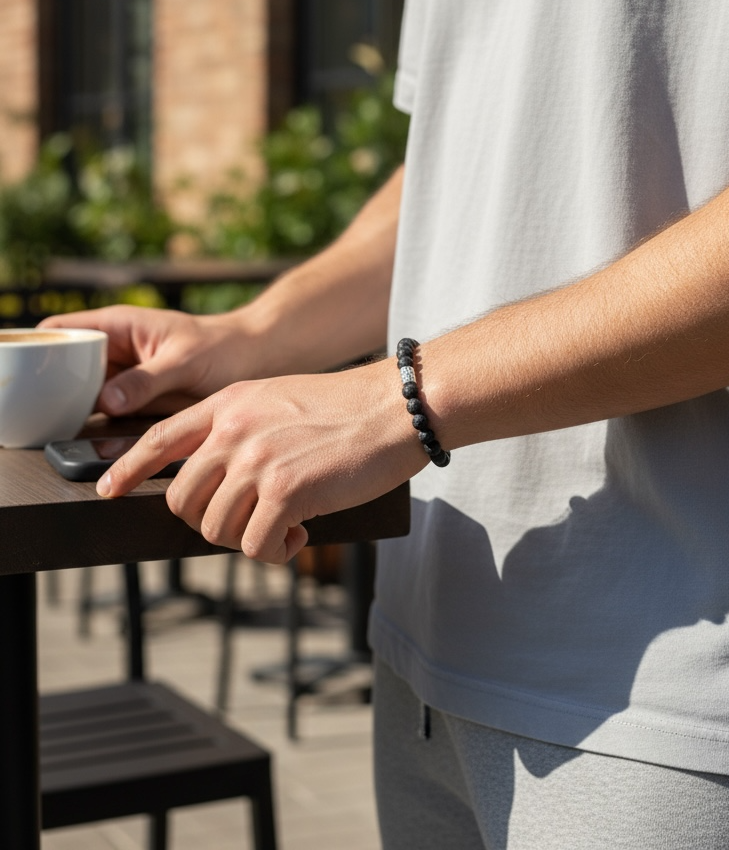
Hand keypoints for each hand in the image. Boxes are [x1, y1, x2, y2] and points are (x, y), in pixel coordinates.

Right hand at [40, 305, 269, 415]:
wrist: (257, 363)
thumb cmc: (225, 349)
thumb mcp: (184, 360)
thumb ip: (146, 380)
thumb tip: (108, 400)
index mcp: (118, 326)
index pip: (60, 328)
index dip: (40, 347)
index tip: (32, 375)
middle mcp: (115, 352)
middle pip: (64, 368)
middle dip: (54, 390)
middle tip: (49, 416)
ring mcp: (123, 379)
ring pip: (82, 397)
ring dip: (75, 415)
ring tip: (70, 433)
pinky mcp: (136, 404)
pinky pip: (106, 418)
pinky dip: (98, 432)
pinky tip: (97, 447)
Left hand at [95, 360, 424, 562]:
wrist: (396, 407)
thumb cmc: (348, 409)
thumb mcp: (279, 398)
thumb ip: (242, 428)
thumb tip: (220, 477)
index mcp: (230, 404)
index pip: (160, 438)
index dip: (128, 468)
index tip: (108, 489)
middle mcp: (235, 431)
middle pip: (183, 499)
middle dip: (207, 523)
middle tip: (245, 523)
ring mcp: (257, 461)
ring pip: (216, 529)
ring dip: (247, 540)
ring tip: (284, 529)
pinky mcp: (286, 492)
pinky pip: (255, 546)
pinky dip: (275, 553)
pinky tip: (299, 537)